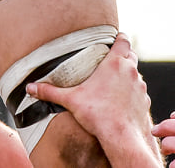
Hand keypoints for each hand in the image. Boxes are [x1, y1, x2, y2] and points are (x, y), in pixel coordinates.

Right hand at [21, 34, 156, 164]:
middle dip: (123, 55)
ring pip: (136, 74)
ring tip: (115, 82)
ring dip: (128, 76)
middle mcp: (131, 72)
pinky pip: (139, 93)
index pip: (123, 41)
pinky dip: (132, 93)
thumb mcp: (70, 100)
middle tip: (110, 59)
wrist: (121, 137)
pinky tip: (123, 102)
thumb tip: (30, 88)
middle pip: (131, 55)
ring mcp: (140, 87)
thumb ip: (50, 91)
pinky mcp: (145, 102)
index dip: (119, 37)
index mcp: (114, 64)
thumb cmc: (98, 115)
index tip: (115, 37)